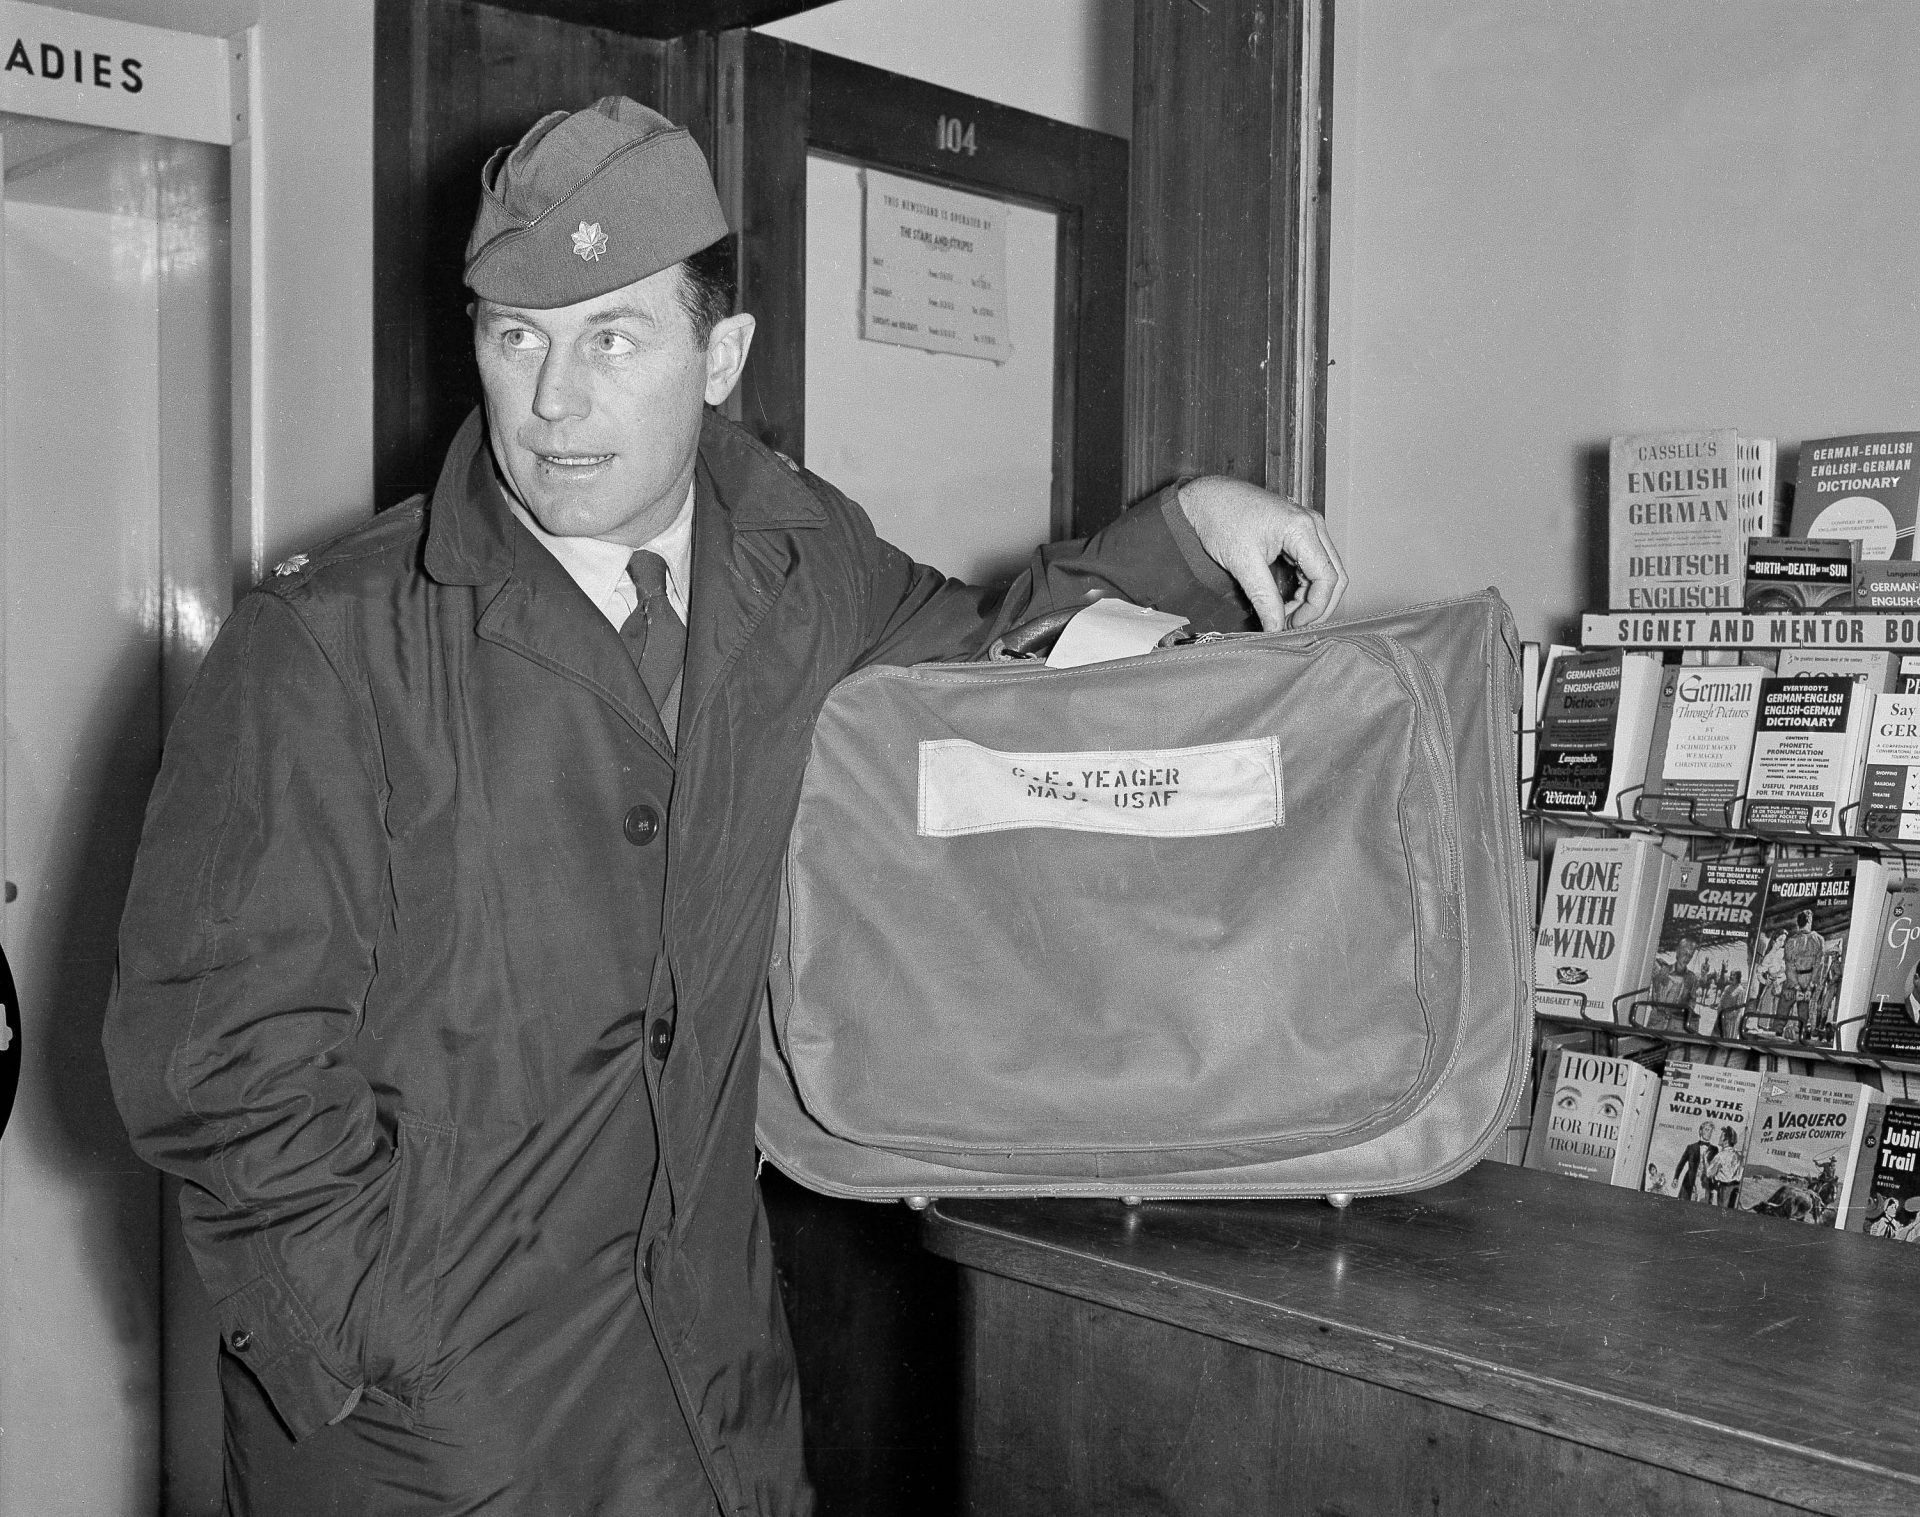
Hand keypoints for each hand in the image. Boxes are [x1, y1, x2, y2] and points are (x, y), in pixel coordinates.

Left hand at [1176, 476, 1347, 629]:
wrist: (1206, 498)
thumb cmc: (1221, 518)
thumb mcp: (1242, 563)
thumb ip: (1263, 597)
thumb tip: (1275, 627)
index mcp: (1302, 528)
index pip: (1327, 576)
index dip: (1315, 607)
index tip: (1293, 625)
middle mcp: (1312, 525)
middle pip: (1334, 575)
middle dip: (1317, 606)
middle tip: (1293, 626)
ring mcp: (1307, 529)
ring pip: (1325, 573)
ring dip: (1309, 599)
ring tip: (1284, 617)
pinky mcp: (1298, 535)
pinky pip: (1312, 566)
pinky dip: (1303, 588)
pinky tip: (1285, 603)